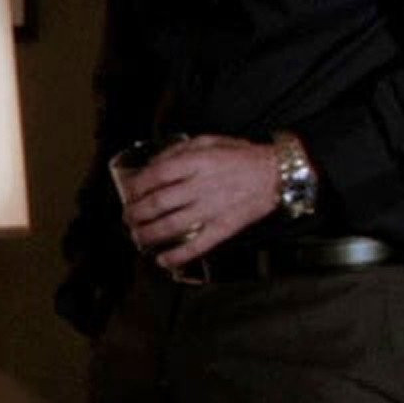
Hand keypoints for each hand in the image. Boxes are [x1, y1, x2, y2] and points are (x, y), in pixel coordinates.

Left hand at [119, 135, 282, 269]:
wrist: (276, 174)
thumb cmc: (242, 156)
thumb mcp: (209, 140)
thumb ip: (178, 150)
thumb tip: (152, 163)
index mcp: (195, 162)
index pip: (155, 176)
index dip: (136, 187)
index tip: (129, 193)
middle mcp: (200, 186)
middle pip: (157, 203)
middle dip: (135, 214)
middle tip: (128, 218)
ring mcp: (211, 209)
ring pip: (170, 226)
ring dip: (148, 235)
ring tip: (137, 238)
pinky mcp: (223, 228)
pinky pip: (197, 246)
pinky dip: (177, 256)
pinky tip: (163, 261)